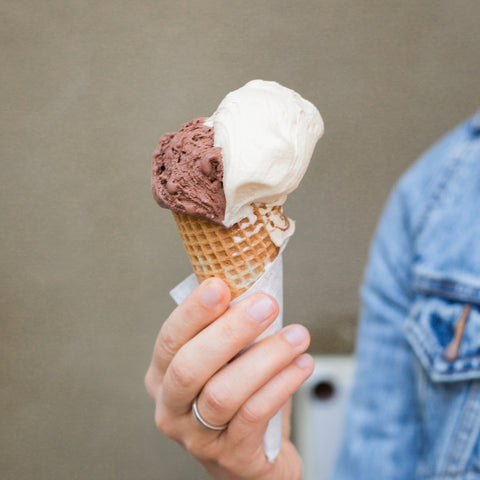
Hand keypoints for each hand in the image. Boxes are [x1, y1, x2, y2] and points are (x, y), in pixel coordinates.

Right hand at [145, 278, 313, 479]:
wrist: (249, 458)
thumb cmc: (237, 397)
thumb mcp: (224, 363)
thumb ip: (229, 333)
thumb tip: (253, 290)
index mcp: (162, 376)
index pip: (170, 339)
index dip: (193, 311)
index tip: (221, 285)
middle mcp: (170, 408)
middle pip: (189, 367)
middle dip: (229, 331)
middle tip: (266, 305)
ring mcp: (196, 437)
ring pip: (223, 393)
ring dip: (265, 358)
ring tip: (298, 336)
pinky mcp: (230, 456)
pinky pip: (254, 415)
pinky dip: (280, 385)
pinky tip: (301, 364)